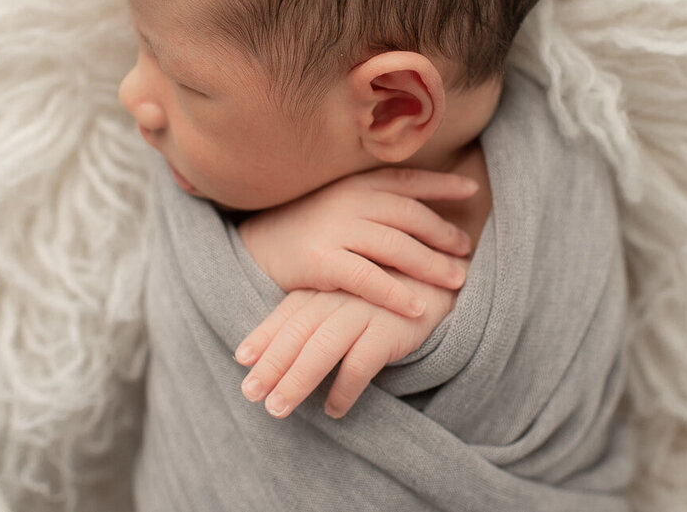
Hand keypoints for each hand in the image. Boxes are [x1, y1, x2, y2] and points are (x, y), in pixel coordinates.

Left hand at [235, 273, 456, 418]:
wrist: (445, 278)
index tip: (241, 360)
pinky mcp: (392, 326)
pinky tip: (333, 409)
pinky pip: (361, 363)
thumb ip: (318, 312)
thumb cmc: (390, 292)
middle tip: (251, 394)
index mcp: (327, 285)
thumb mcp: (350, 294)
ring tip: (278, 408)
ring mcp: (366, 309)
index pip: (288, 312)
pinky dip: (345, 388)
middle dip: (272, 364)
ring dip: (298, 380)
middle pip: (298, 332)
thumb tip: (280, 350)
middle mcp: (341, 294)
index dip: (263, 335)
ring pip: (322, 348)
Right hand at [238, 167, 476, 317]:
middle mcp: (350, 201)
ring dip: (432, 265)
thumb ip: (376, 201)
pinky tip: (419, 307)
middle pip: (410, 216)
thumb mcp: (341, 201)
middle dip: (444, 234)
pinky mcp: (321, 262)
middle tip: (467, 251)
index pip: (408, 180)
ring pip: (396, 247)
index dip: (442, 185)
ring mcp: (335, 230)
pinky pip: (367, 279)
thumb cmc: (309, 225)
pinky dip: (396, 293)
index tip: (472, 191)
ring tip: (457, 280)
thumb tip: (424, 208)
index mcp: (357, 183)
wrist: (257, 244)